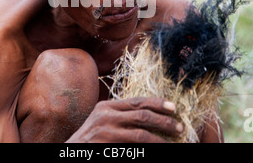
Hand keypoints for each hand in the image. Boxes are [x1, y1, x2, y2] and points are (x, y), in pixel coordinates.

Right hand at [66, 97, 182, 142]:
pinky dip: (147, 150)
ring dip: (160, 139)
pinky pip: (134, 149)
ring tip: (173, 142)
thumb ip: (121, 115)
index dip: (158, 104)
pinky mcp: (107, 147)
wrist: (73, 152)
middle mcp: (106, 116)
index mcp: (107, 106)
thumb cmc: (91, 139)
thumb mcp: (102, 121)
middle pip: (142, 115)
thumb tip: (150, 114)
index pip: (137, 101)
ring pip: (141, 134)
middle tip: (179, 127)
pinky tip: (157, 150)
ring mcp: (106, 132)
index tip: (174, 108)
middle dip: (164, 121)